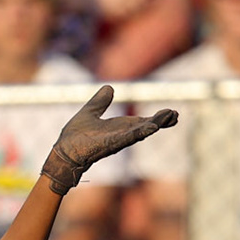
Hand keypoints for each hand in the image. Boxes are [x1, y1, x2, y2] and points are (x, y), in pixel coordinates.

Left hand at [42, 87, 178, 194]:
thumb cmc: (75, 138)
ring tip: (171, 116)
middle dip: (161, 121)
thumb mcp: (90, 112)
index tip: (171, 113)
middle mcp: (122, 135)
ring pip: (141, 131)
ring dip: (156, 124)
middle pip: (146, 127)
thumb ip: (100, 102)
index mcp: (119, 128)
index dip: (156, 118)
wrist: (63, 152)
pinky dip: (140, 131)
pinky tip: (152, 127)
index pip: (142, 122)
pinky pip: (129, 136)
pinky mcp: (111, 143)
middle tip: (176, 115)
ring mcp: (118, 140)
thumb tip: (109, 87)